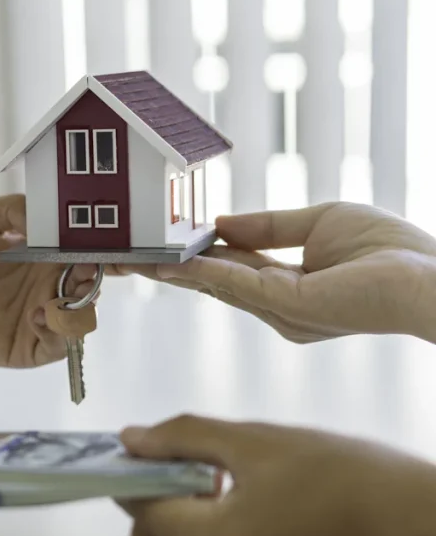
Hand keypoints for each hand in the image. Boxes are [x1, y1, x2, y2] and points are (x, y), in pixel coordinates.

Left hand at [0, 194, 98, 366]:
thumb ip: (14, 210)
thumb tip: (47, 218)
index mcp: (45, 256)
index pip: (87, 252)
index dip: (105, 248)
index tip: (107, 244)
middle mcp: (50, 286)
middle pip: (93, 284)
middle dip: (97, 278)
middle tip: (84, 270)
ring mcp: (43, 318)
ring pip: (84, 316)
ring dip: (79, 306)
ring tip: (54, 298)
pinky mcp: (31, 347)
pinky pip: (61, 345)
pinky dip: (58, 331)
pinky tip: (36, 316)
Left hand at [117, 415, 435, 535]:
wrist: (422, 526)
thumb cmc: (346, 477)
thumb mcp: (257, 442)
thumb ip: (184, 437)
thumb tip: (131, 439)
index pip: (143, 515)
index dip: (133, 477)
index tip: (140, 451)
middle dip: (145, 521)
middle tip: (172, 477)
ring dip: (176, 535)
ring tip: (213, 487)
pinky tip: (239, 509)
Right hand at [119, 202, 435, 342]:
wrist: (431, 276)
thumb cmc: (390, 249)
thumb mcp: (318, 223)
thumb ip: (267, 226)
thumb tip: (219, 224)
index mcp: (288, 289)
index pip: (232, 270)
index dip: (195, 257)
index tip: (162, 247)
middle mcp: (280, 308)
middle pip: (215, 284)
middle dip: (171, 270)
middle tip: (129, 260)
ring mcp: (282, 313)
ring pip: (218, 286)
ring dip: (174, 272)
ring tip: (137, 261)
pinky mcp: (290, 308)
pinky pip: (237, 284)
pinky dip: (202, 272)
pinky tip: (173, 263)